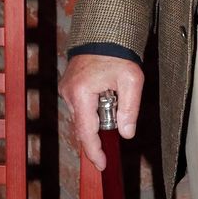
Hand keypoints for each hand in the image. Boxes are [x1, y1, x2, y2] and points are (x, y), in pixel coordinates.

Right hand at [59, 53, 144, 171]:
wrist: (104, 33)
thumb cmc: (118, 54)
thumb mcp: (131, 81)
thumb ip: (129, 109)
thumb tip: (126, 133)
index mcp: (81, 93)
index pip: (86, 132)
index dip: (94, 151)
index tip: (101, 165)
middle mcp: (69, 94)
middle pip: (84, 125)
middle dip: (102, 126)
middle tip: (119, 104)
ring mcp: (66, 90)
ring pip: (83, 116)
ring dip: (99, 115)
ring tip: (114, 92)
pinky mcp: (69, 87)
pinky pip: (81, 107)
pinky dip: (94, 108)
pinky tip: (106, 93)